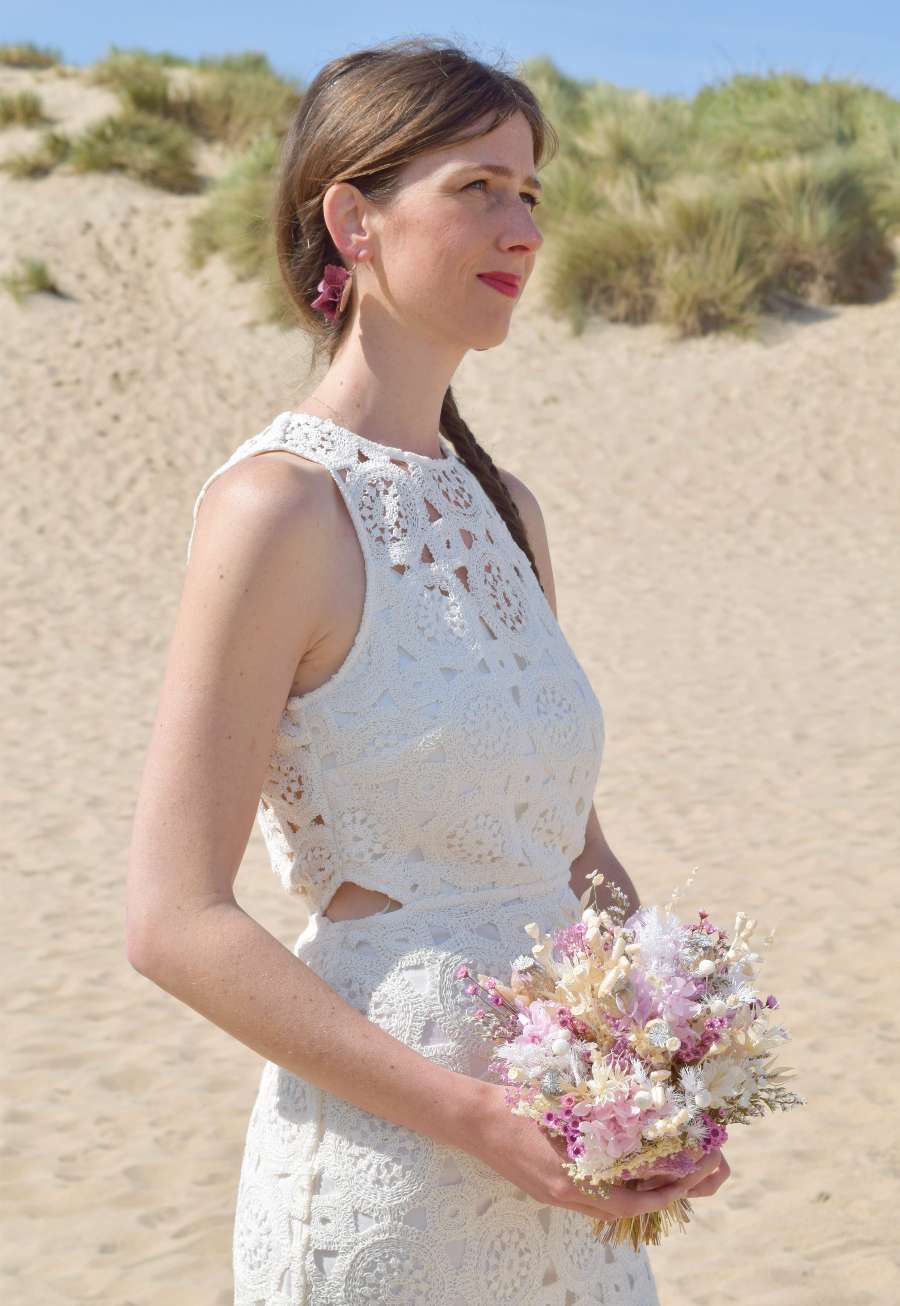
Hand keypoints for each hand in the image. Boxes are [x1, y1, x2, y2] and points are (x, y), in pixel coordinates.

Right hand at [461, 1082, 725, 1221]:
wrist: (473, 1118)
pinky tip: (621, 1169)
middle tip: (688, 1176)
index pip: (630, 1202)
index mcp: (570, 1180)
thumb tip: (638, 1117)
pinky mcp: (545, 1189)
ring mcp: (553, 1195)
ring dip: (636, 1195)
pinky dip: (612, 1189)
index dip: (665, 1193)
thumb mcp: (561, 1106)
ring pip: (606, 1208)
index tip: (692, 1176)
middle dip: (658, 1197)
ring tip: (662, 1174)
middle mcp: (564, 1195)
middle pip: (622, 1211)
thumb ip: (596, 1120)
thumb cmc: (516, 1104)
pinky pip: (588, 1199)